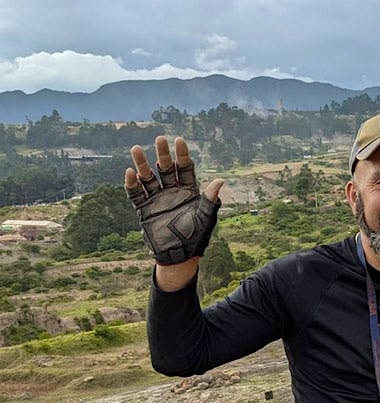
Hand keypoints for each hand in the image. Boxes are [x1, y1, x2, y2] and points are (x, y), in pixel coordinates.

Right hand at [125, 136, 223, 265]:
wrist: (179, 256)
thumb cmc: (196, 237)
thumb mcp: (205, 218)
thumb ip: (209, 199)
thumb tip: (220, 181)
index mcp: (189, 192)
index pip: (185, 169)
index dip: (182, 155)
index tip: (179, 140)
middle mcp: (172, 192)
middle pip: (166, 169)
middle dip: (163, 154)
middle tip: (160, 139)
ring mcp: (157, 200)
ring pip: (148, 178)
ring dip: (142, 164)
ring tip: (136, 148)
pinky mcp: (144, 209)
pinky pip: (135, 194)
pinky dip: (132, 184)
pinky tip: (130, 173)